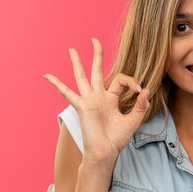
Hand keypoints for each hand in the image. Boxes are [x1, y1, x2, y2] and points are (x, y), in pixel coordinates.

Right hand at [43, 38, 149, 164]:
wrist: (105, 152)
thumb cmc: (117, 139)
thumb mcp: (134, 120)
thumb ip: (141, 105)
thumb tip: (145, 90)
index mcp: (110, 99)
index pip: (120, 80)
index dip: (131, 81)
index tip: (139, 90)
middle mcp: (98, 97)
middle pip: (97, 70)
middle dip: (97, 54)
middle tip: (94, 39)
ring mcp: (89, 100)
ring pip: (82, 76)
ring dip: (77, 62)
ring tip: (72, 49)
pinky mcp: (82, 106)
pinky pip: (67, 92)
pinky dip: (56, 84)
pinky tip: (47, 76)